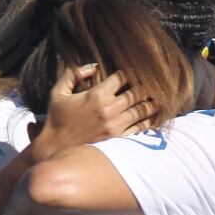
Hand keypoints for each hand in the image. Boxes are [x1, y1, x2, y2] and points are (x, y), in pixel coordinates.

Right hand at [34, 65, 154, 159]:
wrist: (56, 148)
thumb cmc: (57, 118)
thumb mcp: (58, 92)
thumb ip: (73, 74)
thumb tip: (93, 66)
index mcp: (97, 95)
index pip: (122, 77)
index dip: (130, 72)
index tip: (133, 70)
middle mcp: (109, 109)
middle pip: (137, 92)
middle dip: (145, 85)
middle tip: (152, 81)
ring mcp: (116, 125)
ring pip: (143, 109)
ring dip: (152, 101)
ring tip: (158, 95)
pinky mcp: (118, 138)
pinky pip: (141, 127)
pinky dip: (149, 119)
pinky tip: (154, 114)